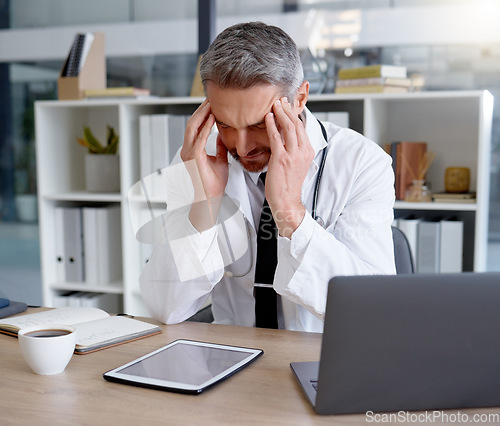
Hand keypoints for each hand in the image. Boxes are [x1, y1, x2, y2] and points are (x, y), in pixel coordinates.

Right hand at [181, 100, 228, 230]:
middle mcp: (187, 150)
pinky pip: (199, 138)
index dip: (203, 114)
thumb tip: (223, 137)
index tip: (213, 104)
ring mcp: (188, 153)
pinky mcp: (193, 158)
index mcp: (192, 150)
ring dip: (202, 114)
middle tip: (211, 98)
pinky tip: (213, 117)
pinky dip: (206, 126)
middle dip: (201, 109)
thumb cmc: (214, 183)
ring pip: (192, 127)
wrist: (210, 198)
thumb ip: (220, 148)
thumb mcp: (220, 161)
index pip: (196, 127)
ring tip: (212, 103)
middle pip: (192, 123)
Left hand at [265, 97, 314, 237]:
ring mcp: (293, 155)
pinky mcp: (281, 159)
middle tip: (280, 100)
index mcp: (308, 151)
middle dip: (287, 110)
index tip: (287, 105)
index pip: (302, 127)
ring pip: (288, 128)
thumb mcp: (296, 164)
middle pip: (296, 124)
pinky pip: (276, 138)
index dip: (294, 114)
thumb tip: (287, 137)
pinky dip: (272, 125)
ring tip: (274, 104)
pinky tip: (268, 118)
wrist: (286, 201)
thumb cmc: (288, 184)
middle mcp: (303, 151)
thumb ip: (294, 149)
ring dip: (280, 113)